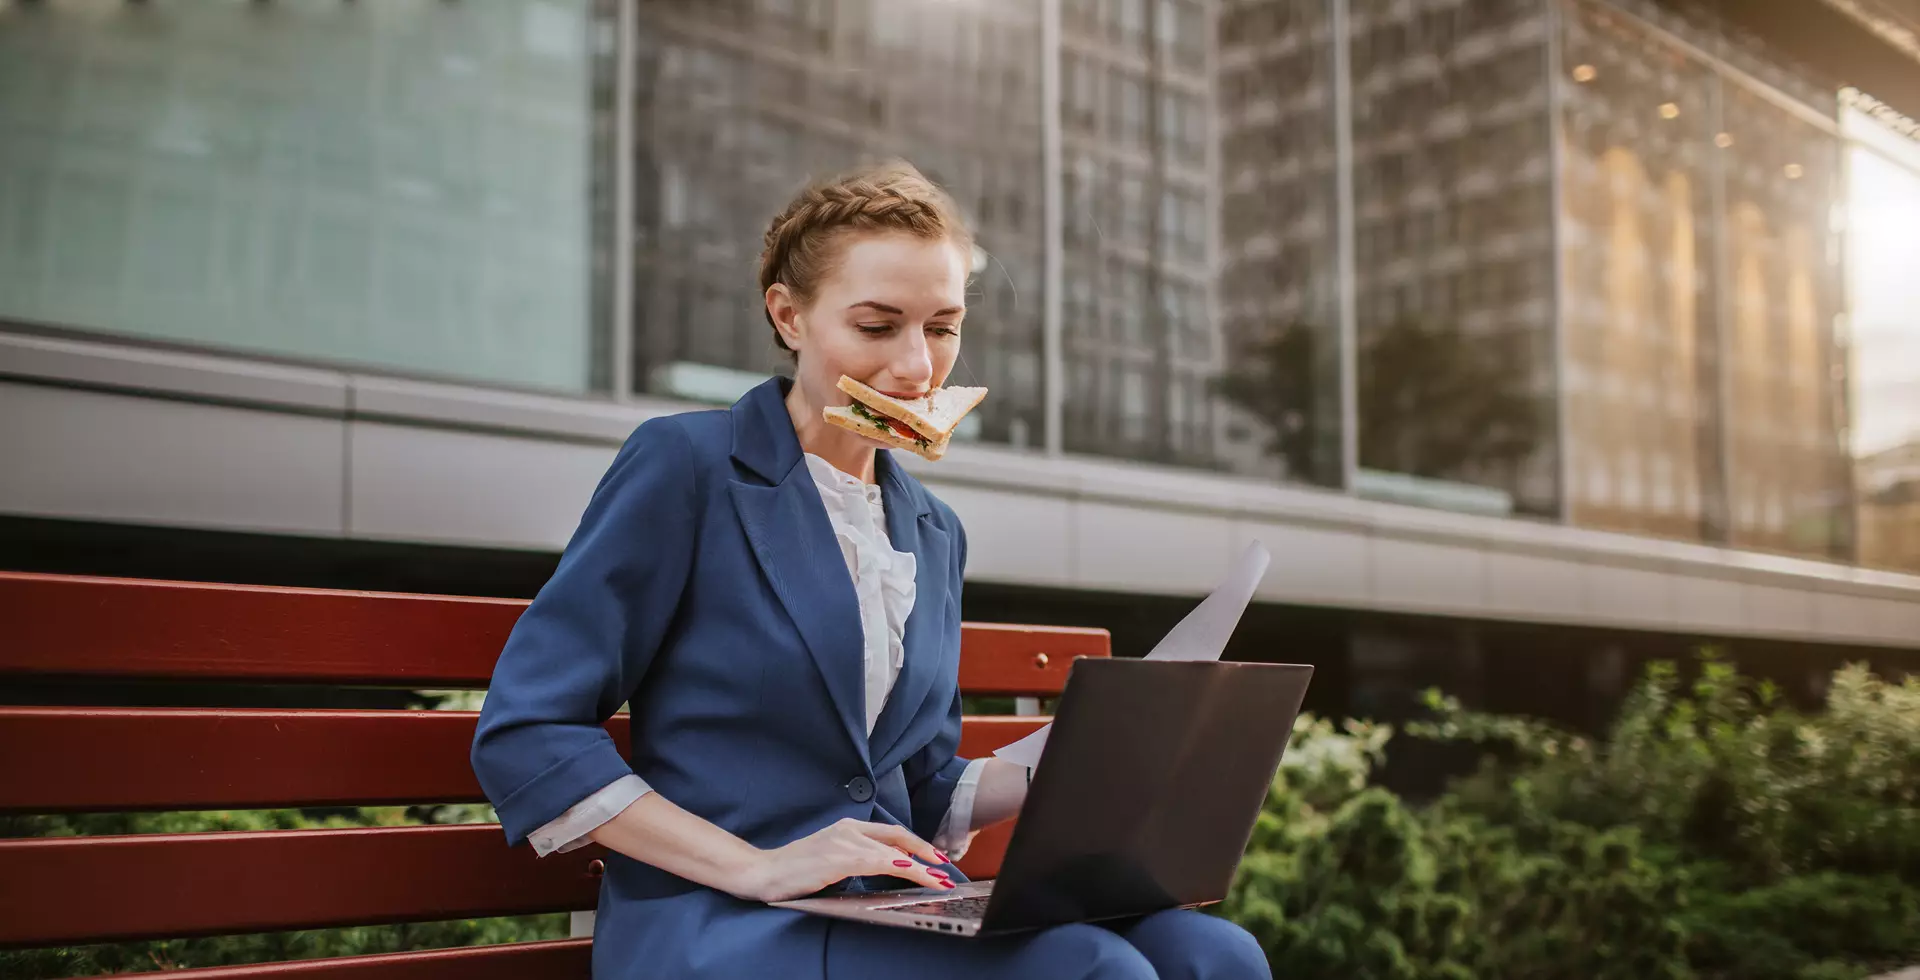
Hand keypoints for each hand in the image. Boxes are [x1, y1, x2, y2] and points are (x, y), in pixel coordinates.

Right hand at [730, 818, 953, 902]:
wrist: (764, 872)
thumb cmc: (795, 870)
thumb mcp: (831, 859)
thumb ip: (856, 858)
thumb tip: (887, 868)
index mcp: (847, 827)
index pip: (892, 833)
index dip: (917, 844)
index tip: (935, 858)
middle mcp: (849, 828)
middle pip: (898, 837)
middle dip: (926, 852)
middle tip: (945, 868)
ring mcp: (844, 841)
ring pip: (894, 851)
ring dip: (921, 867)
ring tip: (938, 879)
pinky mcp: (840, 857)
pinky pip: (881, 862)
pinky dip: (903, 869)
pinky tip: (916, 875)